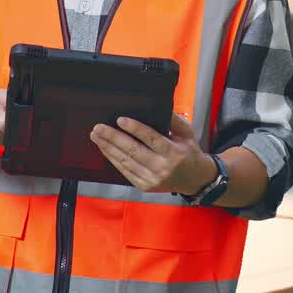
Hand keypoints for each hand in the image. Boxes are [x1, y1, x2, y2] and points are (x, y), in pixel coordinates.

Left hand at [90, 112, 215, 194]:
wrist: (195, 180)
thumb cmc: (189, 153)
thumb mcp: (187, 133)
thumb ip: (174, 120)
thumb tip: (157, 107)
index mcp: (174, 153)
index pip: (151, 139)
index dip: (135, 129)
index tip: (120, 120)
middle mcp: (162, 168)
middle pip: (133, 151)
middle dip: (113, 138)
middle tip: (99, 127)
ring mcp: (152, 179)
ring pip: (125, 161)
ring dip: (108, 148)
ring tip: (96, 136)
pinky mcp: (144, 186)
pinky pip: (124, 171)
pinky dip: (113, 159)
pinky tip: (105, 149)